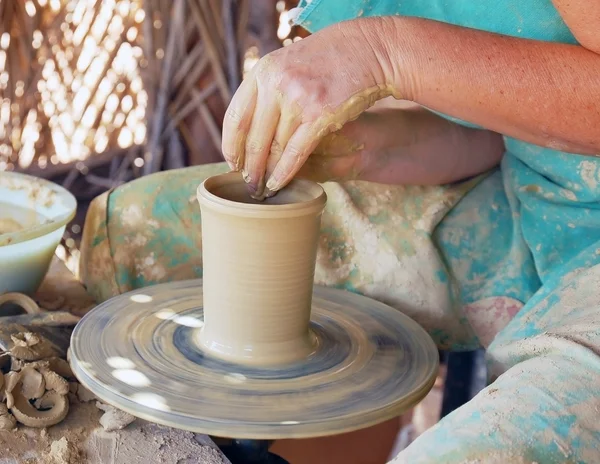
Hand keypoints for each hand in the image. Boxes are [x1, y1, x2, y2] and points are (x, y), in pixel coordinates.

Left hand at [221, 20, 396, 197]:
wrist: (366, 50)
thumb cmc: (326, 61)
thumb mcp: (286, 64)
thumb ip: (265, 90)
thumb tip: (245, 128)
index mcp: (262, 72)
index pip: (235, 118)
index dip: (231, 146)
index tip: (233, 163)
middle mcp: (275, 84)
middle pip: (253, 138)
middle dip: (249, 168)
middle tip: (248, 184)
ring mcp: (297, 100)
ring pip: (274, 148)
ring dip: (266, 173)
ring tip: (263, 188)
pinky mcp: (319, 115)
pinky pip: (295, 152)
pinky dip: (284, 172)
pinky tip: (277, 184)